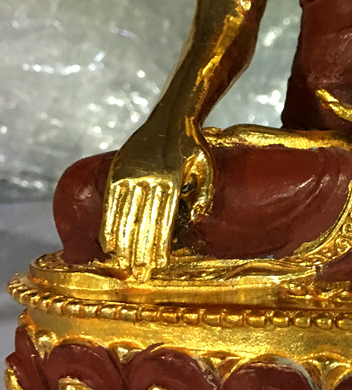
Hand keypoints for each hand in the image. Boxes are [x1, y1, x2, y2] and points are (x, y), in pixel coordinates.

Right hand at [99, 117, 213, 281]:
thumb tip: (198, 220)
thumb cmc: (194, 145)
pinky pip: (110, 201)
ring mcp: (131, 172)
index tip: (158, 265)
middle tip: (139, 274)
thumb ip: (205, 192)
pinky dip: (107, 223)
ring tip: (121, 264)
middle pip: (141, 220)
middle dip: (139, 250)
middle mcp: (149, 176)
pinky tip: (106, 242)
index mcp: (172, 178)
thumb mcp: (207, 165)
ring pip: (122, 213)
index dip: (160, 244)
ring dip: (120, 242)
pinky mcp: (118, 168)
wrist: (172, 115)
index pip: (164, 219)